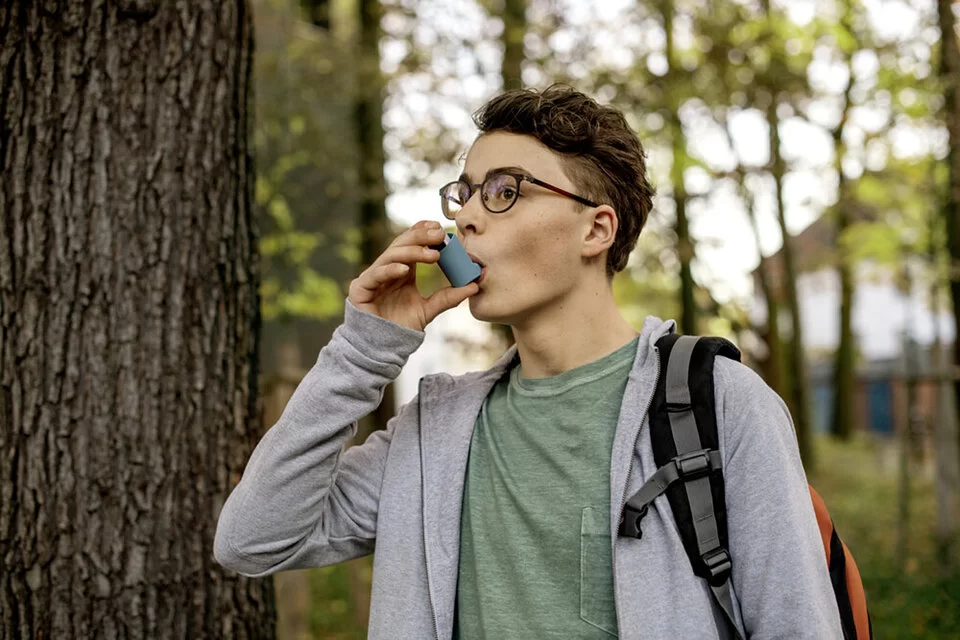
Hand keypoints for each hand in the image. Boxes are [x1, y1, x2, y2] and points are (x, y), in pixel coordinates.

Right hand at [347, 220, 479, 331]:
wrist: (381, 348)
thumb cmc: (402, 327)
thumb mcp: (429, 309)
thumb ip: (448, 297)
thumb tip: (474, 285)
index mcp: (401, 270)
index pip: (411, 244)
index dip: (423, 233)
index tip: (441, 229)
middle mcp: (387, 269)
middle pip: (402, 244)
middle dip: (421, 237)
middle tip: (440, 235)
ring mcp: (372, 277)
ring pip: (391, 255)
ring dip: (412, 251)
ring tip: (433, 254)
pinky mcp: (361, 289)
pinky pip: (375, 274)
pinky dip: (390, 270)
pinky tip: (405, 269)